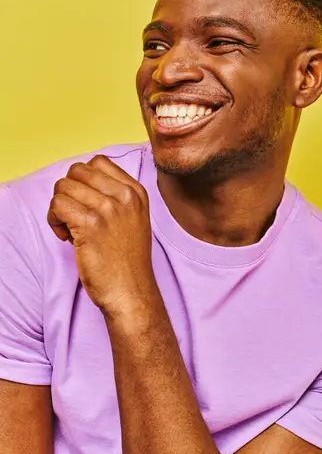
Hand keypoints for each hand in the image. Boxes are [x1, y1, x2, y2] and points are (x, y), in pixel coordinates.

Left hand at [47, 155, 155, 317]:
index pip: (98, 162)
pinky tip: (66, 237)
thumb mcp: (134, 219)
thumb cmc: (127, 261)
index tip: (85, 203)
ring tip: (69, 228)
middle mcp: (124, 196)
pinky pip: (57, 205)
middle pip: (77, 170)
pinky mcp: (90, 224)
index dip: (83, 180)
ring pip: (63, 186)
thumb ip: (116, 196)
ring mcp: (108, 208)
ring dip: (58, 207)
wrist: (131, 291)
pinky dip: (54, 220)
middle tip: (73, 215)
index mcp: (136, 191)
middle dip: (68, 191)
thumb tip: (81, 181)